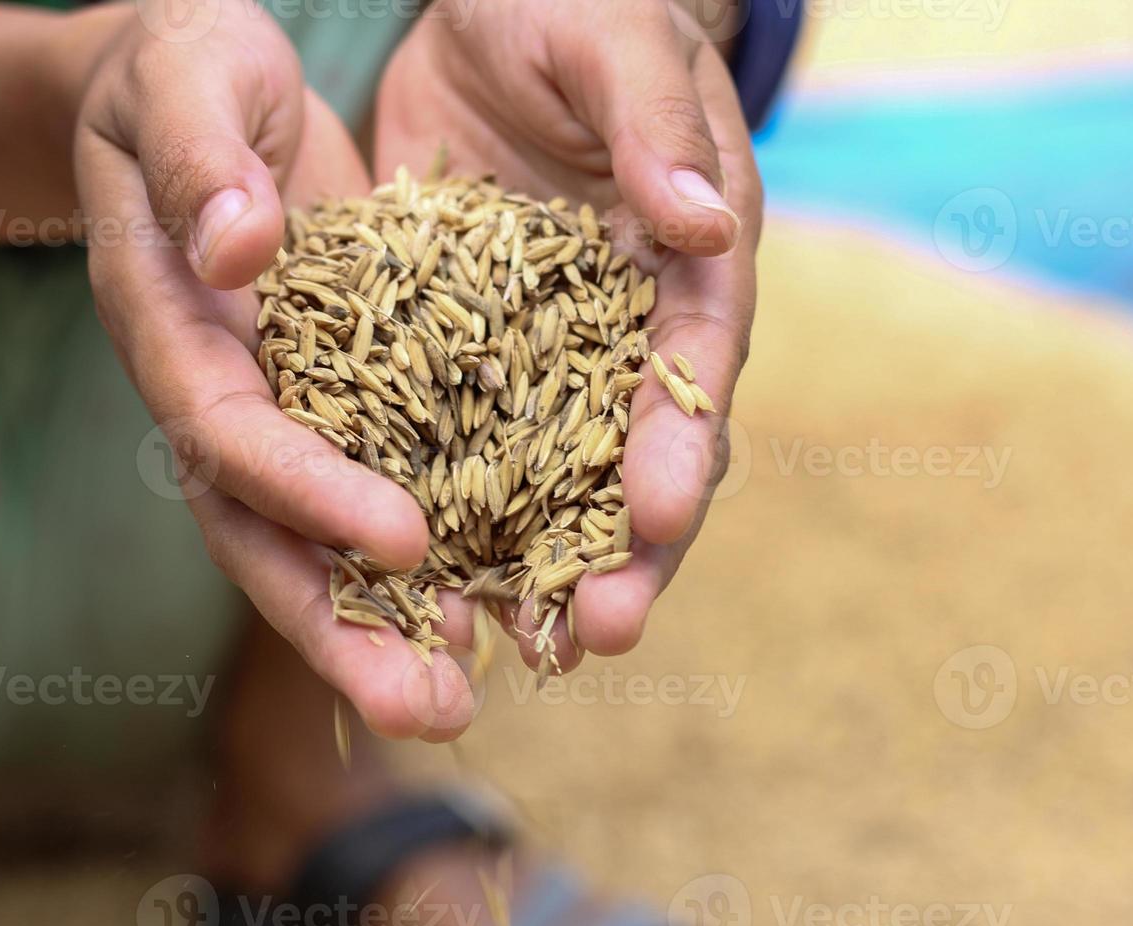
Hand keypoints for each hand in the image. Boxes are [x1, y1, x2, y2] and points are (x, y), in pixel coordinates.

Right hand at [70, 0, 474, 740]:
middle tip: (426, 709)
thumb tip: (237, 250)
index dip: (306, 490)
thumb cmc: (189, 62)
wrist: (204, 82)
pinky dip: (429, 555)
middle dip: (340, 627)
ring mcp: (280, 406)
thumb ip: (205, 159)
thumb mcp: (191, 75)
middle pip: (266, 533)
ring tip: (463, 700)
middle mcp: (221, 389)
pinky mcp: (342, 396)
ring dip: (387, 627)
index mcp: (171, 322)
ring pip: (320, 539)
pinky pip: (382, 487)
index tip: (402, 540)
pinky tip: (494, 608)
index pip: (229, 429)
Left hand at [376, 0, 762, 667]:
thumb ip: (656, 128)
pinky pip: (452, 444)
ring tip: (520, 653)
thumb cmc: (575, 5)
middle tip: (599, 634)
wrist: (488, 9)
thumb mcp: (614, 43)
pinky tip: (422, 584)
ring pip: (546, 478)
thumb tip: (709, 226)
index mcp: (687, 263)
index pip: (697, 365)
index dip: (683, 441)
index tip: (658, 510)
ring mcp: (540, 354)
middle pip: (631, 457)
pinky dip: (446, 515)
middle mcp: (623, 330)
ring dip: (537, 566)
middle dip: (621, 551)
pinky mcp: (459, 355)